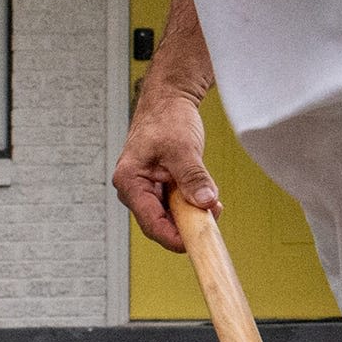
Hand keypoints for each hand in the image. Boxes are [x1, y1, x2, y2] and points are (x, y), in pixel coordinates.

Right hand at [116, 85, 216, 252]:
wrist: (169, 100)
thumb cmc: (166, 117)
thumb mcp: (183, 148)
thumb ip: (193, 177)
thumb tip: (205, 203)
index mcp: (130, 181)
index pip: (150, 223)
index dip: (174, 237)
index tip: (196, 242)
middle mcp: (135, 189)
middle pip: (160, 224)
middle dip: (187, 225)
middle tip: (211, 218)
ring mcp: (148, 189)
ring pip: (171, 216)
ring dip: (192, 214)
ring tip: (211, 204)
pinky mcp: (161, 187)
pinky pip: (177, 205)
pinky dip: (193, 205)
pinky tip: (206, 198)